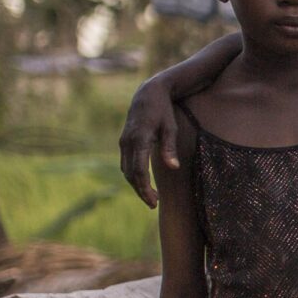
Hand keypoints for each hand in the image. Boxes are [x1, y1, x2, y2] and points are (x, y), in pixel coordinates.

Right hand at [118, 76, 179, 208]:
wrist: (148, 94)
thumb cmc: (163, 110)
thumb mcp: (171, 127)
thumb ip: (170, 148)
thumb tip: (174, 168)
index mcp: (140, 138)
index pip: (139, 170)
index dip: (145, 188)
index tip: (154, 201)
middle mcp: (127, 141)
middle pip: (130, 174)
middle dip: (141, 191)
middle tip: (153, 204)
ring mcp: (123, 142)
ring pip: (126, 170)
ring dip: (136, 185)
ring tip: (151, 197)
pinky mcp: (124, 142)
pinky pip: (125, 163)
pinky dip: (133, 176)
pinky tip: (144, 183)